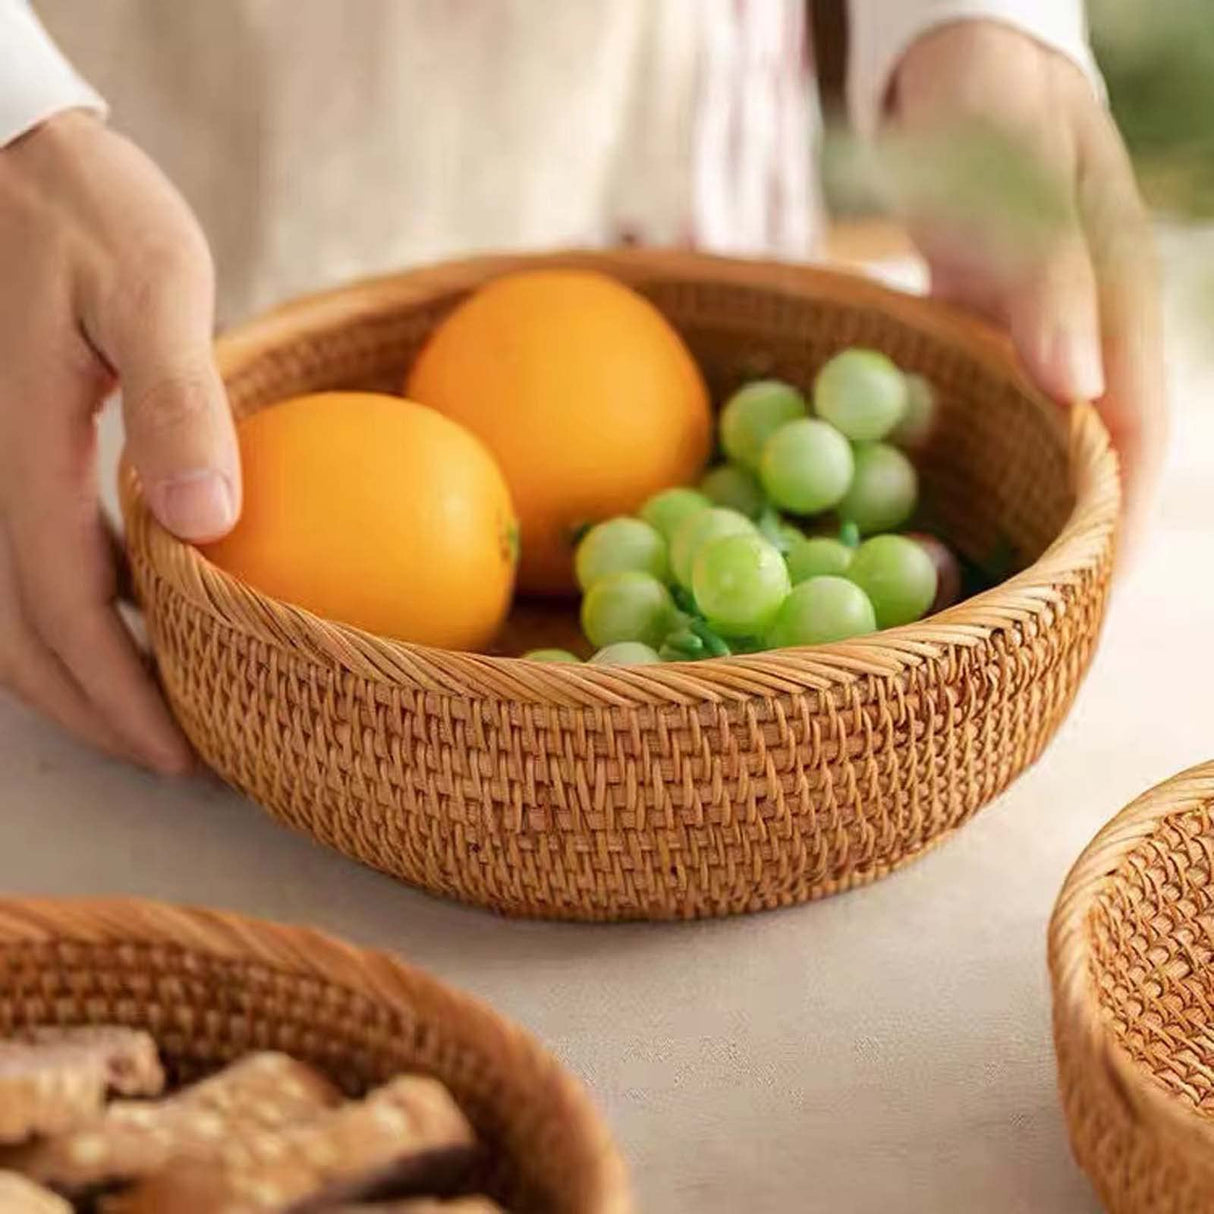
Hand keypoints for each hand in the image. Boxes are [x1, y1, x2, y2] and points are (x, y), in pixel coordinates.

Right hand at [0, 110, 240, 771]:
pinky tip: (124, 617)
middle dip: (92, 710)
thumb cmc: (88, 210)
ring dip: (69, 674)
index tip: (181, 753)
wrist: (8, 150)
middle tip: (174, 759)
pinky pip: (12, 558)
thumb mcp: (154, 290)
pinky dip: (60, 613)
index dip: (119, 693)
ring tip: (146, 711)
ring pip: (2, 610)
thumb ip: (179, 405)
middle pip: (19, 637)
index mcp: (20, 453)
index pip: (64, 612)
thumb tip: (207, 526)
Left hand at [888, 20, 1165, 548]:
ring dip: (1035, 519)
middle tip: (1043, 630)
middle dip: (1081, 542)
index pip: (1140, 434)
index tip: (1097, 597)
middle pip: (1102, 458)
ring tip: (999, 597)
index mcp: (1119, 303)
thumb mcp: (1020, 170)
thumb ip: (1052, 276)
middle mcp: (1089, 333)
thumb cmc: (991, 108)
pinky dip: (987, 471)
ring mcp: (1043, 340)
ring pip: (1053, 447)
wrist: (962, 70)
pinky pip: (1001, 418)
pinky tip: (951, 515)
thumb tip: (1077, 389)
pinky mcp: (994, 337)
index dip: (1125, 519)